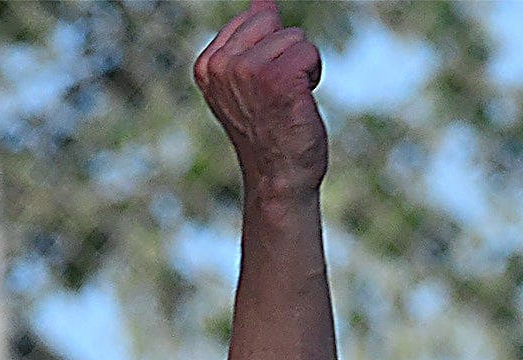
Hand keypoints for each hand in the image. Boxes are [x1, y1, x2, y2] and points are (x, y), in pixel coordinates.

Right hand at [197, 0, 327, 196]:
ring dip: (301, 66)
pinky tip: (301, 101)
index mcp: (208, 65)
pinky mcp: (278, 79)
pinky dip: (313, 74)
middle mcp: (223, 66)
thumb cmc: (268, 132)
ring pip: (294, 37)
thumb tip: (261, 1)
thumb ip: (249, 40)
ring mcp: (248, 71)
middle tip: (280, 92)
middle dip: (285, 51)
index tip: (264, 84)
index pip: (253, 17)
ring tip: (289, 99)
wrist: (278, 179)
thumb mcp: (248, 81)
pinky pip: (308, 52)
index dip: (270, 47)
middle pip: (272, 20)